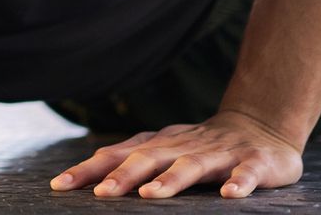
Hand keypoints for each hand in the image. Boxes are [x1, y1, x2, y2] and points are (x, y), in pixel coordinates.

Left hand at [49, 110, 303, 198]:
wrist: (261, 125)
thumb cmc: (201, 145)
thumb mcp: (164, 149)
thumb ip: (131, 161)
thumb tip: (89, 180)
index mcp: (160, 144)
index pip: (117, 154)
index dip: (89, 169)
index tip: (59, 185)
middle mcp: (184, 146)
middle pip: (150, 158)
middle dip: (124, 175)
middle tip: (101, 193)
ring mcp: (220, 153)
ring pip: (193, 165)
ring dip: (172, 180)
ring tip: (151, 195)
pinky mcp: (254, 162)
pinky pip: (247, 173)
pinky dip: (239, 183)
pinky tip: (230, 195)